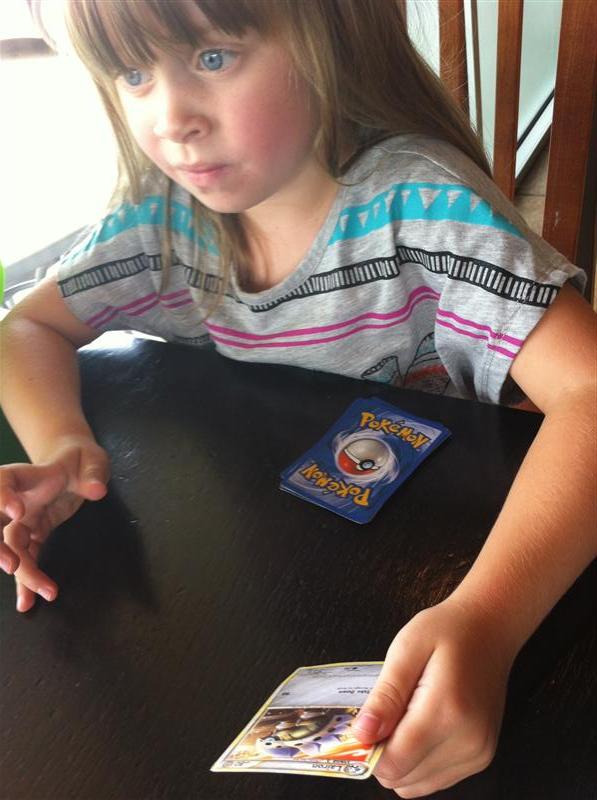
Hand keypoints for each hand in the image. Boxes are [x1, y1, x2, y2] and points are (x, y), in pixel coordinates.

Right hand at [0, 438, 109, 611]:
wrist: (76, 464)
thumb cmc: (81, 459)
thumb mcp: (92, 459)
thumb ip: (93, 473)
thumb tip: (96, 491)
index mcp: (30, 477)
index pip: (5, 481)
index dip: (2, 496)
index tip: (17, 511)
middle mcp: (20, 501)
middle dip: (0, 546)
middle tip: (12, 565)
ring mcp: (24, 520)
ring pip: (11, 547)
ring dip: (20, 571)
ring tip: (37, 593)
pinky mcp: (35, 534)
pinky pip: (27, 558)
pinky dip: (26, 580)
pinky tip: (27, 602)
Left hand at [353, 598, 514, 796]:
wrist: (490, 628)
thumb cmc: (447, 631)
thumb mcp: (407, 649)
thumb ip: (385, 696)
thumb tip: (362, 734)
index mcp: (446, 712)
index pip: (395, 763)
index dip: (369, 750)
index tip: (364, 724)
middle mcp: (468, 742)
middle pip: (404, 779)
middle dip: (383, 754)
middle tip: (384, 715)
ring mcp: (478, 754)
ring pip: (418, 785)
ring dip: (401, 760)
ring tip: (404, 718)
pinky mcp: (481, 757)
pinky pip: (436, 779)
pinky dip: (419, 762)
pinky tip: (420, 727)